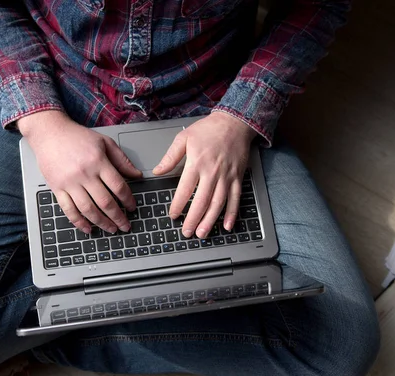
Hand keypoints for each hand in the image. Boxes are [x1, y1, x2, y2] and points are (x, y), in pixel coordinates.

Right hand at [18, 111, 141, 233]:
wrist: (49, 133)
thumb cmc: (77, 137)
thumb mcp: (104, 142)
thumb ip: (122, 160)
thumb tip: (137, 175)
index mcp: (98, 161)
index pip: (118, 186)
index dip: (128, 200)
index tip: (132, 207)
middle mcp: (84, 173)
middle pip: (105, 202)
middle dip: (118, 217)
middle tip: (125, 226)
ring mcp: (69, 182)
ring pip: (88, 209)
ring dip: (101, 223)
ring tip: (111, 229)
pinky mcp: (57, 188)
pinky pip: (68, 210)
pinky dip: (79, 222)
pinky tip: (88, 229)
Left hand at [153, 112, 256, 238]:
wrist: (235, 122)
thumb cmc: (209, 129)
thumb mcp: (184, 138)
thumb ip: (170, 157)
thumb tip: (157, 171)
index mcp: (197, 163)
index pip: (185, 189)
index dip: (178, 205)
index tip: (172, 215)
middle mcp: (212, 172)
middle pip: (202, 201)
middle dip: (193, 219)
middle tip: (186, 232)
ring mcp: (227, 176)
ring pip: (218, 203)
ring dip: (210, 221)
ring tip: (202, 233)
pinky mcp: (237, 178)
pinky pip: (235, 199)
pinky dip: (232, 214)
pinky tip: (227, 226)